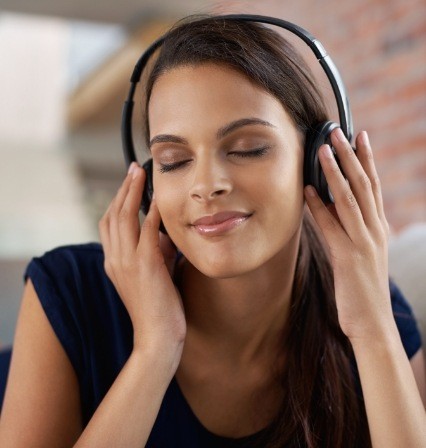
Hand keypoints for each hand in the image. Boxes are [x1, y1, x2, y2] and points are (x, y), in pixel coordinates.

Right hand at [99, 163, 186, 358]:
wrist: (157, 338)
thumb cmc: (158, 308)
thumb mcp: (151, 276)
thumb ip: (154, 253)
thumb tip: (164, 233)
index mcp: (113, 262)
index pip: (109, 224)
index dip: (117, 201)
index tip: (129, 184)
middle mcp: (115, 259)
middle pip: (113, 215)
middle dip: (123, 189)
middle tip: (133, 170)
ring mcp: (127, 261)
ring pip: (124, 217)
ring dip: (132, 192)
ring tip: (140, 173)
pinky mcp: (145, 265)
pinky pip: (146, 230)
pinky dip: (151, 212)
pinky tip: (159, 198)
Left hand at [304, 128, 394, 342]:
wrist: (373, 323)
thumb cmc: (363, 289)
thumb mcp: (362, 254)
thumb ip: (352, 230)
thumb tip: (332, 207)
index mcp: (378, 228)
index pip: (373, 187)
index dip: (367, 161)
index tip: (360, 137)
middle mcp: (374, 231)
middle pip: (364, 186)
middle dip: (352, 157)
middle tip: (342, 132)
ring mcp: (363, 243)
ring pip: (350, 200)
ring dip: (337, 173)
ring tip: (327, 150)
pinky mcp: (349, 258)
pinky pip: (332, 226)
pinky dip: (319, 207)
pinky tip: (308, 191)